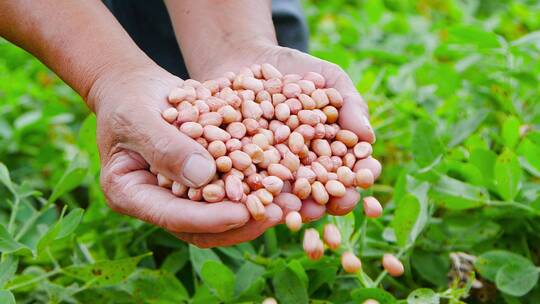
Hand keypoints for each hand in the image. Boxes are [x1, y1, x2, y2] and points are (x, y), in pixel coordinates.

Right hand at [88, 64, 283, 246]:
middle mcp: (160, 202)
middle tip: (284, 212)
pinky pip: (236, 188)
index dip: (210, 218)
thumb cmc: (129, 97)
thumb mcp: (139, 116)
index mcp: (131, 195)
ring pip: (225, 213)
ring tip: (301, 201)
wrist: (136, 87)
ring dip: (264, 208)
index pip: (174, 216)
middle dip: (246, 221)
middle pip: (205, 225)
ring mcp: (184, 195)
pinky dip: (264, 185)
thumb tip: (204, 176)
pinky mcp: (205, 180)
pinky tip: (295, 178)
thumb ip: (165, 145)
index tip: (243, 213)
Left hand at [184, 44, 380, 245]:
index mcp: (330, 152)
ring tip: (300, 208)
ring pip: (285, 196)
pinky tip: (257, 199)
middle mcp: (303, 169)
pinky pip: (247, 187)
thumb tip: (368, 137)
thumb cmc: (295, 70)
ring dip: (294, 205)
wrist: (244, 59)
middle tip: (338, 202)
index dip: (362, 173)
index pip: (351, 167)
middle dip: (331, 198)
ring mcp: (271, 174)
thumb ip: (350, 104)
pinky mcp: (240, 173)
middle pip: (321, 189)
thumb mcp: (328, 78)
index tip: (368, 174)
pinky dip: (252, 195)